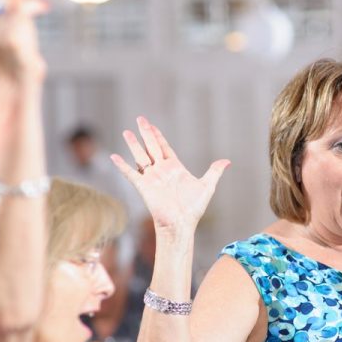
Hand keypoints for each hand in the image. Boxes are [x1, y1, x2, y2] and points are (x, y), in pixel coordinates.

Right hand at [111, 116, 229, 234]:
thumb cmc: (193, 208)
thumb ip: (214, 171)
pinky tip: (114, 157)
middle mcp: (161, 170)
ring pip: (140, 156)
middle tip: (140, 118)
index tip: (151, 125)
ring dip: (133, 144)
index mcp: (175, 168)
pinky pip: (130, 173)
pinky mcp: (143, 186)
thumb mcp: (207, 186)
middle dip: (146, 133)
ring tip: (126, 132)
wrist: (181, 223)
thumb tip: (227, 161)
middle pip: (151, 147)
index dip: (158, 136)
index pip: (164, 147)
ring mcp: (152, 178)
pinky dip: (122, 165)